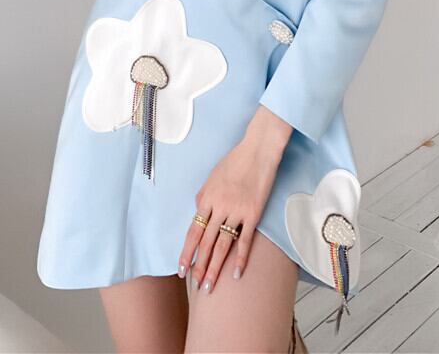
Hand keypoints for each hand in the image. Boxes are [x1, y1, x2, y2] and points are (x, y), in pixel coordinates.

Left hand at [179, 129, 284, 293]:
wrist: (257, 151)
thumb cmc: (234, 161)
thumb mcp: (212, 177)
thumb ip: (204, 197)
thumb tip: (198, 213)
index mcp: (206, 198)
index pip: (193, 231)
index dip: (187, 252)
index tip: (181, 269)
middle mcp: (219, 207)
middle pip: (206, 243)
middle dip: (199, 267)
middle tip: (196, 286)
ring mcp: (236, 211)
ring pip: (222, 245)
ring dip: (215, 268)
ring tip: (210, 286)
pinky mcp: (253, 213)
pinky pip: (245, 240)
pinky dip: (240, 259)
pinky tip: (236, 274)